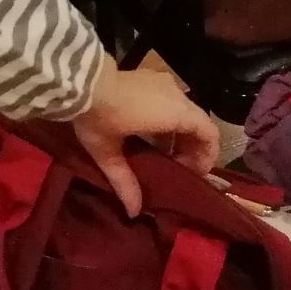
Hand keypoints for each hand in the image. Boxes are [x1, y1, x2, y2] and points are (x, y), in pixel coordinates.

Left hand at [72, 64, 218, 216]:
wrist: (80, 80)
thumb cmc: (99, 117)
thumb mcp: (109, 153)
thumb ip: (124, 181)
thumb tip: (134, 211)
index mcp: (174, 113)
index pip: (209, 132)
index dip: (208, 155)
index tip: (193, 173)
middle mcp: (175, 95)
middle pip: (200, 122)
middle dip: (195, 147)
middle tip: (179, 168)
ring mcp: (164, 83)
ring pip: (186, 111)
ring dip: (182, 133)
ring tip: (165, 155)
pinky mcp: (151, 77)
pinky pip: (173, 102)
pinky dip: (171, 120)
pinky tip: (151, 134)